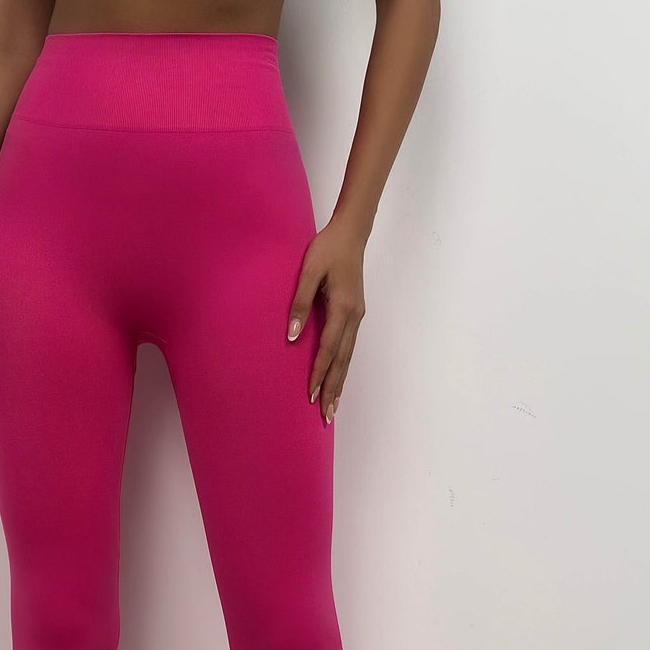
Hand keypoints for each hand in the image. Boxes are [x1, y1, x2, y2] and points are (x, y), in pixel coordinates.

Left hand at [287, 215, 366, 423]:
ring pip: (348, 358)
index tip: (310, 394)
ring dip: (340, 383)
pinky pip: (349, 348)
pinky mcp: (355, 314)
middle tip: (326, 416)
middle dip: (333, 389)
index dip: (319, 373)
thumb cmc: (327, 249)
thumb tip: (291, 335)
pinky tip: (338, 378)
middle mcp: (354, 318)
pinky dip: (343, 368)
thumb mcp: (309, 271)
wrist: (350, 233)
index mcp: (343, 309)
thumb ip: (300, 303)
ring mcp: (357, 317)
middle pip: (342, 361)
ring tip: (333, 407)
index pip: (328, 349)